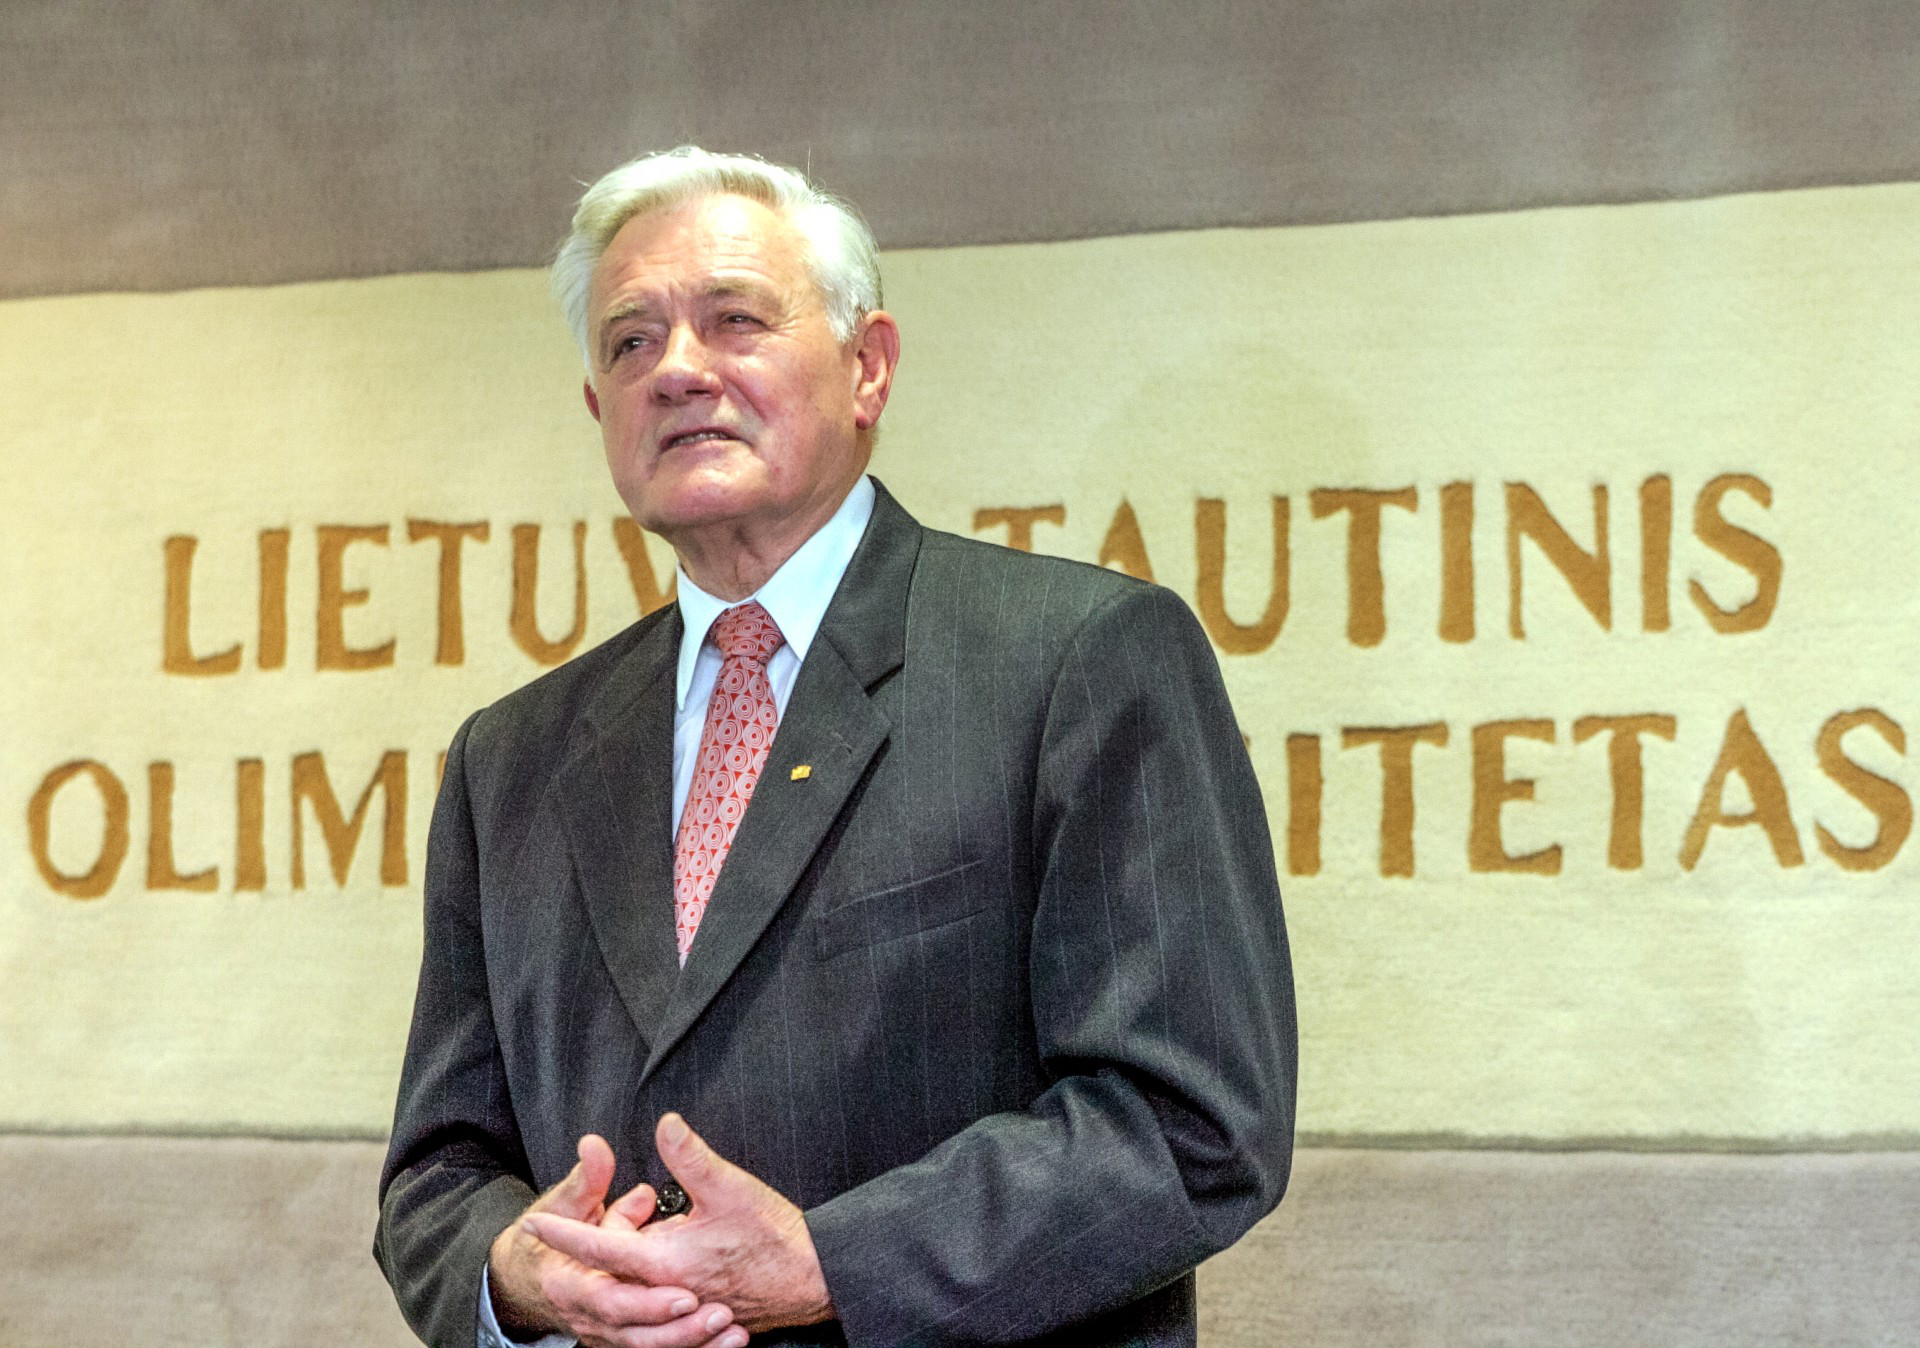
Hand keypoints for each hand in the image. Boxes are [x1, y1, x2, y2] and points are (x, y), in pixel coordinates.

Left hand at [523, 1113, 833, 1333]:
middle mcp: (665, 1292)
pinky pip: (659, 1301)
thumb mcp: (730, 1188)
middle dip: (609, 1234)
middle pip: (612, 1267)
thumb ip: (690, 1156)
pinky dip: (654, 1281)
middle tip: (631, 1203)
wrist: (814, 1278)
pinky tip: (676, 1256)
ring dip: (633, 1255)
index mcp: (664, 1263)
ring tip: (655, 1227)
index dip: (563, 1231)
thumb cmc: (776, 1238)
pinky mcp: (698, 1315)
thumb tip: (665, 1124)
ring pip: (634, 1284)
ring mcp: (682, 1307)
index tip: (534, 1222)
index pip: (597, 1248)